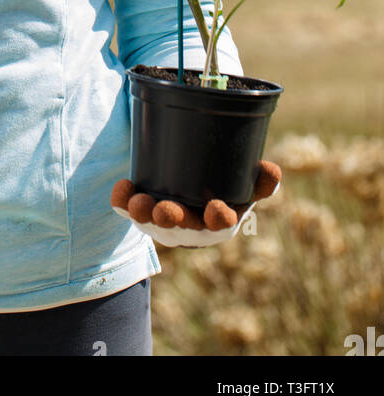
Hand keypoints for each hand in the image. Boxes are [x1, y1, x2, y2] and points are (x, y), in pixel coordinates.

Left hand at [110, 161, 281, 246]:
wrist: (191, 192)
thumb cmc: (221, 189)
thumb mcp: (245, 186)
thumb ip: (260, 181)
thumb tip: (272, 170)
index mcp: (218, 220)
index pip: (220, 224)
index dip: (219, 218)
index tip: (217, 208)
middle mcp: (189, 225)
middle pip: (180, 226)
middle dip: (172, 219)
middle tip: (165, 210)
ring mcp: (163, 221)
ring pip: (150, 220)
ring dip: (143, 212)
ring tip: (138, 201)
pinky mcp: (141, 212)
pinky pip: (127, 209)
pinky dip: (122, 201)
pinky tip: (122, 188)